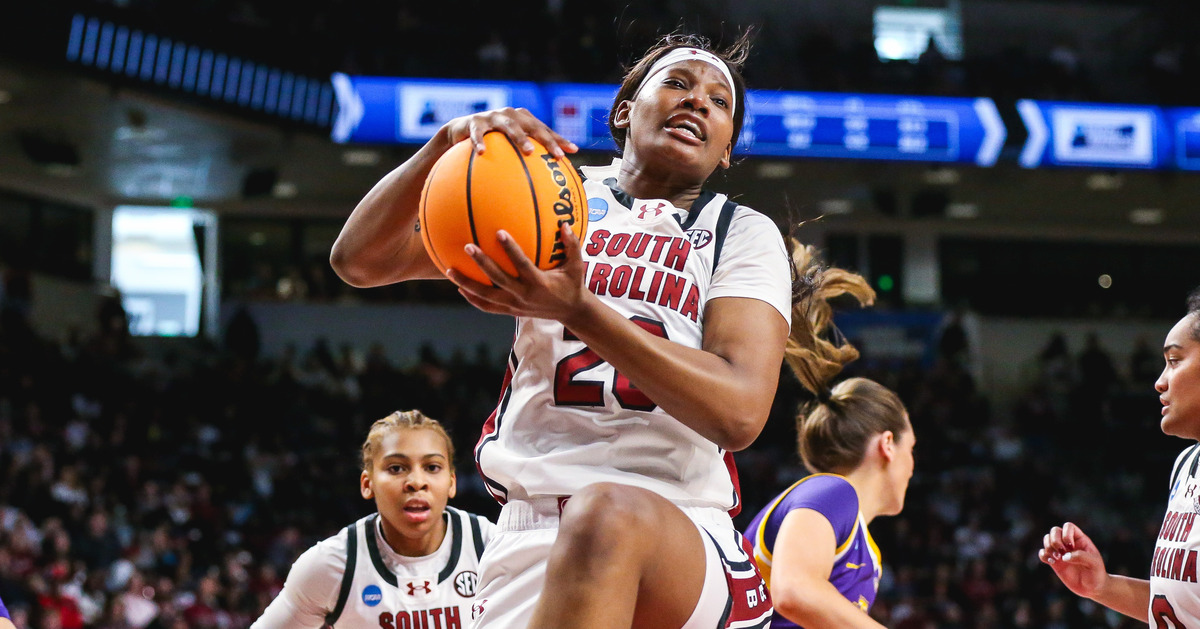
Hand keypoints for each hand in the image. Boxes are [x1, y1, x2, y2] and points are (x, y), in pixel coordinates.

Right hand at [442, 107, 577, 157]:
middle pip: (533, 126)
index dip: (558, 139)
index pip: (544, 130)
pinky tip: (483, 152)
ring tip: (529, 151)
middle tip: (556, 155)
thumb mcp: (507, 148)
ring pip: (509, 126)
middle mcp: (511, 115)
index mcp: (522, 120)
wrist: (460, 131)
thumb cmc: (490, 143)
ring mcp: (492, 116)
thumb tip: (545, 183)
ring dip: (520, 137)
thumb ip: (524, 159)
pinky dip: (480, 141)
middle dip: (546, 140)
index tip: (572, 151)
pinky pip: (478, 133)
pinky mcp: (474, 121)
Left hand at [448, 224, 590, 323]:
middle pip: (498, 279)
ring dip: (466, 283)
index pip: (522, 264)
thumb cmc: (572, 284)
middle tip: (467, 246)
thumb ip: (572, 245)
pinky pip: (487, 307)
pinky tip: (459, 288)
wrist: (570, 312)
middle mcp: (524, 295)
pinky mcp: (510, 312)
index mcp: (539, 283)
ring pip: (486, 296)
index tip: (499, 232)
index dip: (511, 249)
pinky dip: (473, 299)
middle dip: (482, 263)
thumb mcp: (577, 266)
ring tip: (449, 270)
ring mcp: (514, 305)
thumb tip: (565, 224)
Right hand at [1039, 522, 1109, 599]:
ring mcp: (1060, 552)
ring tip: (1057, 558)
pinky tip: (1052, 562)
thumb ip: (1081, 556)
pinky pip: (1042, 553)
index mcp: (1079, 539)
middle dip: (1055, 541)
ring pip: (1047, 540)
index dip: (1066, 534)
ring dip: (1048, 548)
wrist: (1092, 588)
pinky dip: (1043, 556)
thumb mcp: (1094, 564)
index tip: (1071, 547)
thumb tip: (1064, 556)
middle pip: (1054, 531)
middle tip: (1061, 553)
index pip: (1068, 526)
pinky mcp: (1054, 562)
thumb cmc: (1096, 573)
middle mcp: (1068, 543)